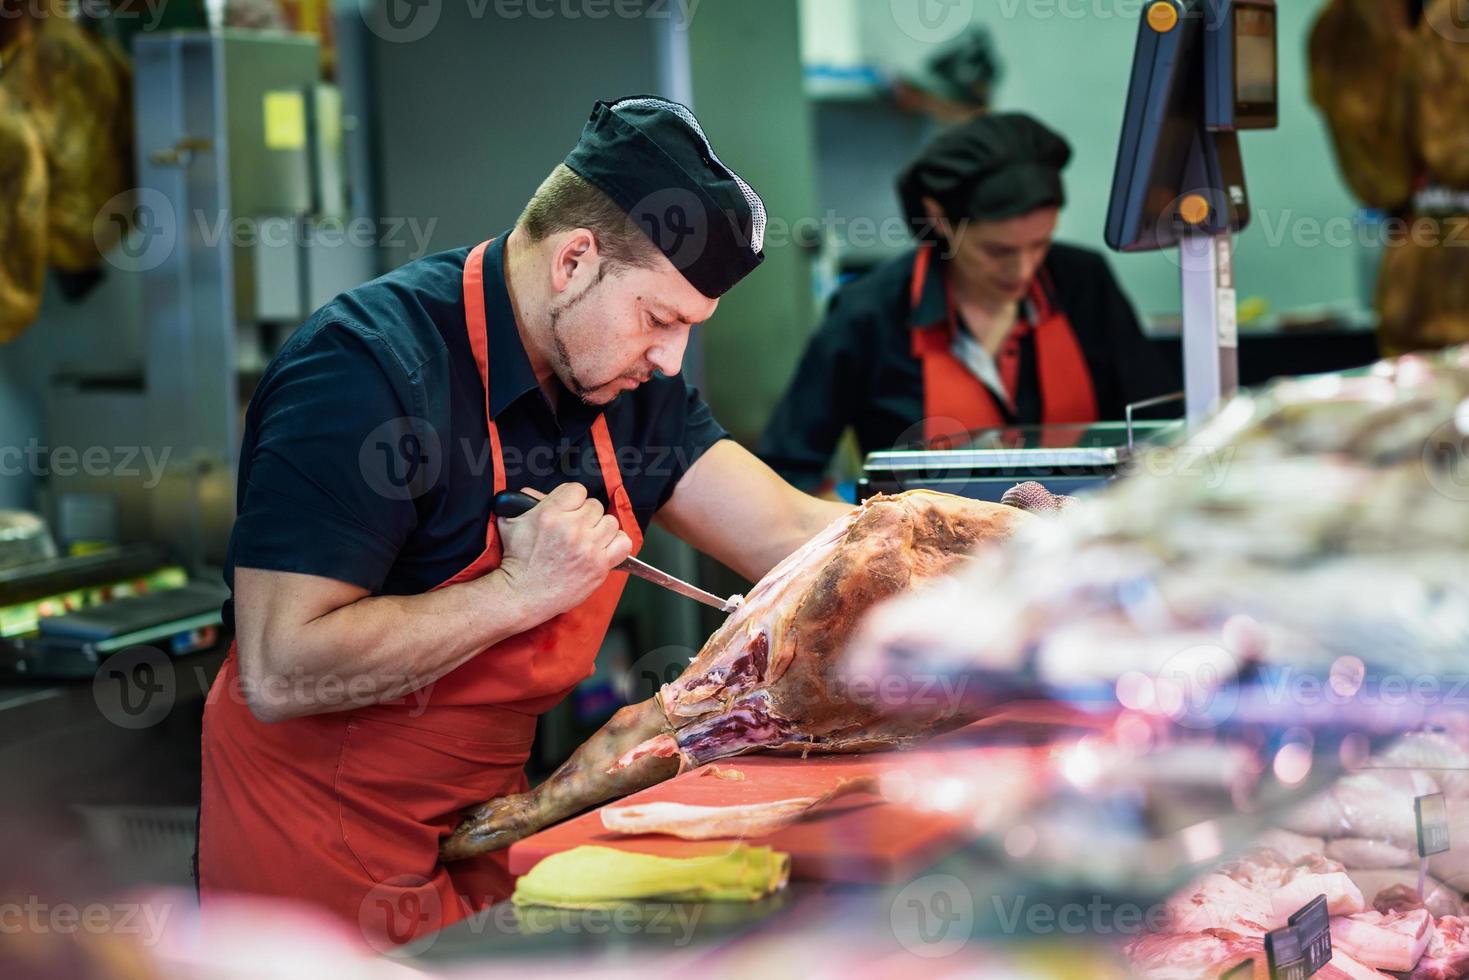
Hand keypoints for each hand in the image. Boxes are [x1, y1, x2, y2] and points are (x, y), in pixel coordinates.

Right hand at [494, 483, 632, 623]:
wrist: (523, 594)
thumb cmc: (517, 560)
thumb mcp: (511, 522)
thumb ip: (525, 501)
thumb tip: (539, 494)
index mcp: (550, 513)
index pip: (577, 490)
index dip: (573, 499)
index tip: (568, 510)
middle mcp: (572, 528)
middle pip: (595, 506)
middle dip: (585, 515)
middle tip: (575, 529)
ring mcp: (588, 548)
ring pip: (610, 522)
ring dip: (600, 528)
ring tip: (588, 538)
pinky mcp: (599, 566)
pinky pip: (623, 543)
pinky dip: (616, 543)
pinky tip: (603, 547)